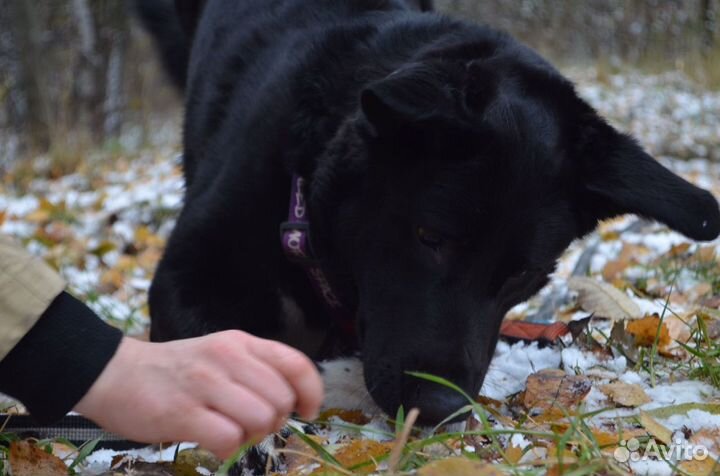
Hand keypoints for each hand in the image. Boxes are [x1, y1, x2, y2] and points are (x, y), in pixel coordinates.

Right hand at [74, 331, 322, 457]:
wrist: (114, 373)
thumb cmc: (175, 370)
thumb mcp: (220, 355)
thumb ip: (255, 371)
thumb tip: (291, 403)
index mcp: (240, 343)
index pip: (296, 363)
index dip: (312, 392)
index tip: (307, 411)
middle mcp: (226, 358)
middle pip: (281, 399)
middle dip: (274, 420)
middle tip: (251, 423)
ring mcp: (204, 384)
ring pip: (261, 418)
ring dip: (252, 436)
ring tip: (231, 431)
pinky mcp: (182, 413)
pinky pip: (229, 439)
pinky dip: (228, 448)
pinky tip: (213, 440)